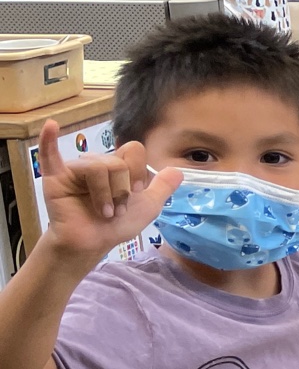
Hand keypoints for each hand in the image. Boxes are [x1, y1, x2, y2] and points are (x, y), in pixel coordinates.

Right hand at [35, 121, 180, 261]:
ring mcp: (75, 169)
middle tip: (116, 211)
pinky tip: (51, 125)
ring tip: (104, 212)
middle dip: (122, 190)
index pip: (133, 150)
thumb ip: (162, 188)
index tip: (135, 193)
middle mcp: (97, 163)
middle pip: (117, 161)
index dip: (138, 172)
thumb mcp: (147, 207)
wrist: (92, 243)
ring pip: (98, 166)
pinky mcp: (56, 178)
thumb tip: (178, 170)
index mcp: (118, 165)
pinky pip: (50, 154)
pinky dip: (49, 139)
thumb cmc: (116, 226)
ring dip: (106, 195)